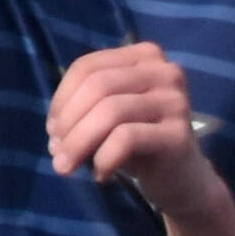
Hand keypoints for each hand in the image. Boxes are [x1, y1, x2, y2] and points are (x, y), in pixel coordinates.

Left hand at [46, 43, 219, 220]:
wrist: (182, 179)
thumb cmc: (139, 143)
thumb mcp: (109, 116)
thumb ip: (83, 109)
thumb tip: (53, 129)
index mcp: (144, 56)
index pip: (88, 66)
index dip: (61, 98)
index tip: (52, 130)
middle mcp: (164, 70)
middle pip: (98, 86)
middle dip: (68, 122)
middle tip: (56, 154)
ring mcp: (175, 100)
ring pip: (111, 111)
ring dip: (79, 143)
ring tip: (67, 166)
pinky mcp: (179, 133)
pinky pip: (127, 138)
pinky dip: (104, 158)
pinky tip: (101, 175)